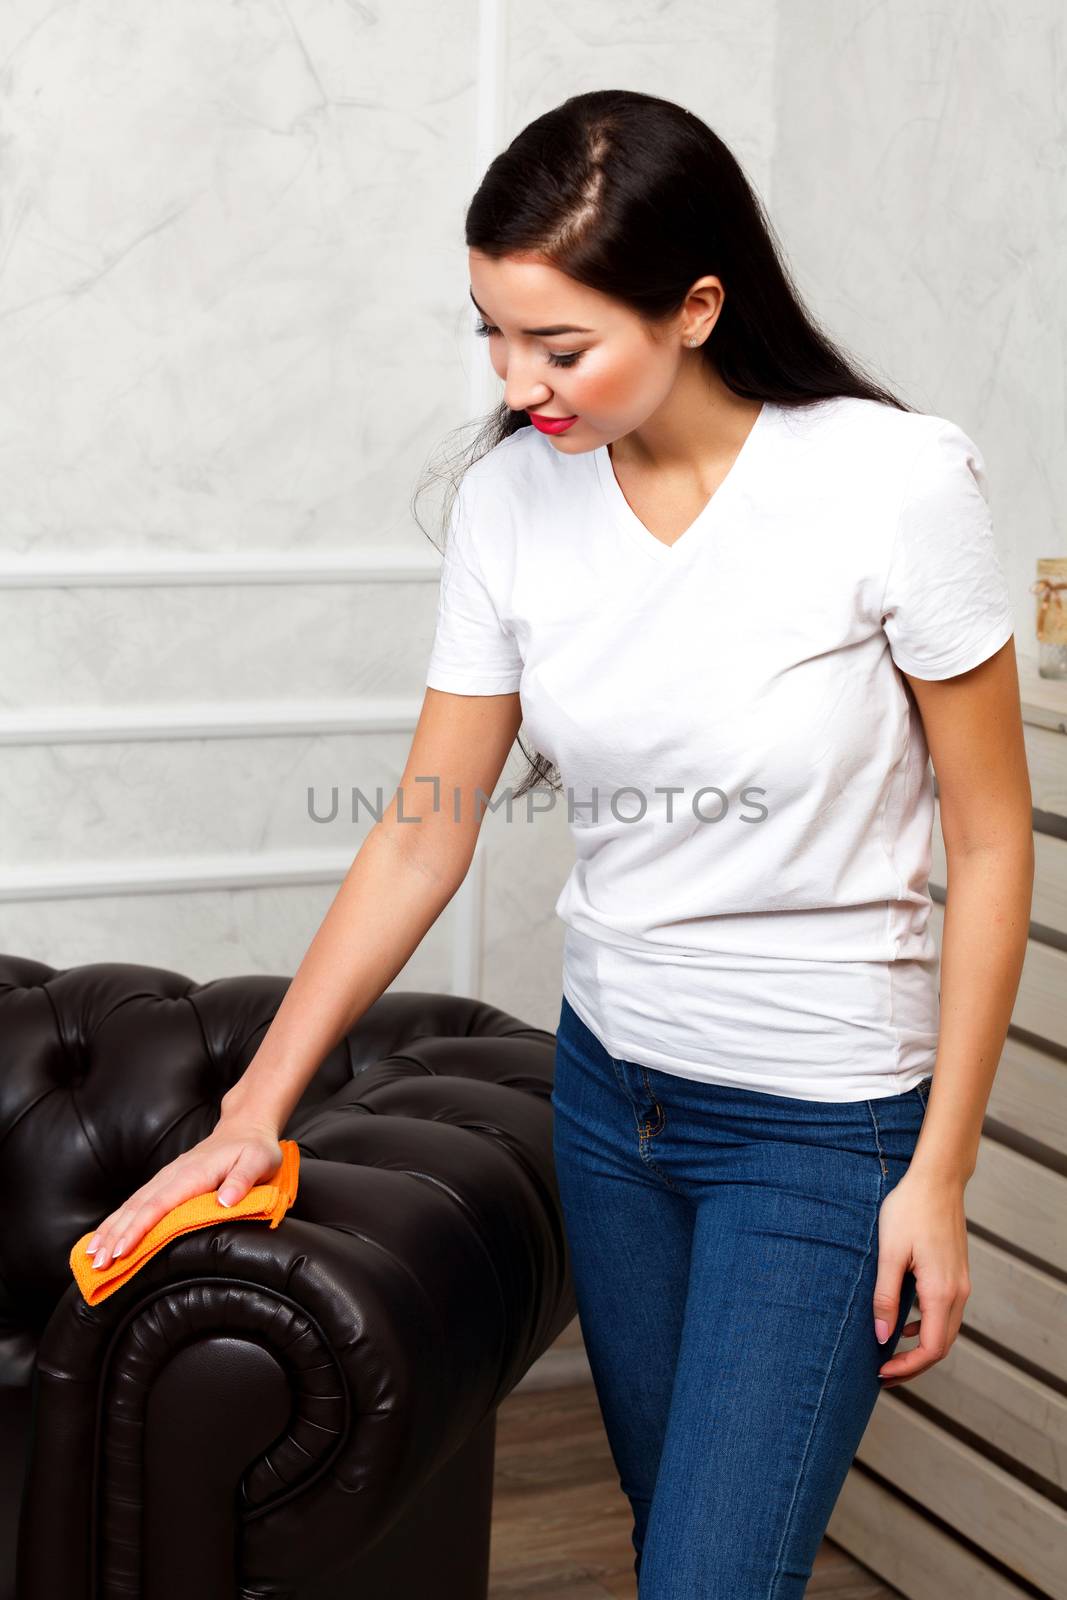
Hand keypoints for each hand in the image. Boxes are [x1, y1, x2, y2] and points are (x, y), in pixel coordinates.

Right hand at [83, 1112, 282, 1271]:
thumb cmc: (254, 1149)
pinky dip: (118, 1220)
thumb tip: (225, 1201)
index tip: (121, 1251)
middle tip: (98, 1264)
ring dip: (111, 1229)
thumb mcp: (259, 1161)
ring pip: (133, 1204)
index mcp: (193, 1173)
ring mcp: (167, 1177)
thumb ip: (242, 1180)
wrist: (244, 1127)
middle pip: (138, 1207)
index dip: (139, 1228)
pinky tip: (105, 1235)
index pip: (160, 1204)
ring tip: (91, 1255)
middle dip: (116, 1235)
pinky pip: (137, 1202)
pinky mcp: (165, 1182)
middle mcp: (174, 1175)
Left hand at [871, 1167, 970, 1387]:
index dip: (907, 1368)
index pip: (930, 1349)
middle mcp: (958, 1292)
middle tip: (883, 1374)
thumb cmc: (909, 1210)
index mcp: (941, 1291)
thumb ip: (886, 1296)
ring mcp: (961, 1283)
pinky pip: (947, 1314)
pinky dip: (927, 1328)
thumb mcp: (889, 1252)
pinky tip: (905, 1324)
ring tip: (891, 1355)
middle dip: (913, 1366)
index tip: (881, 1373)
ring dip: (921, 1349)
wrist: (937, 1180)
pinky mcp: (958, 1274)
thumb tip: (882, 1336)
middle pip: (941, 1346)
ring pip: (946, 1332)